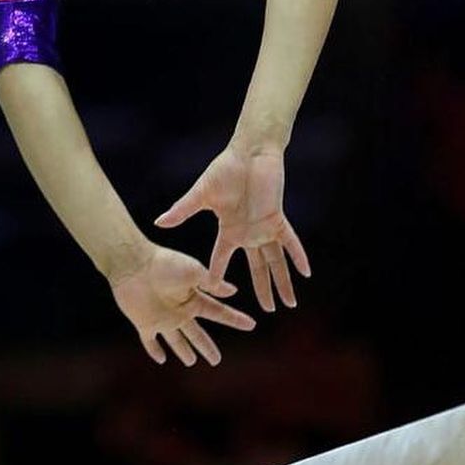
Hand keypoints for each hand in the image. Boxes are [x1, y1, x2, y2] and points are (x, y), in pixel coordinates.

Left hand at [109, 243, 254, 366]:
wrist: (134, 263)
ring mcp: (162, 318)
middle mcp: (179, 311)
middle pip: (197, 334)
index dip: (235, 320)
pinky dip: (155, 350)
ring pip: (176, 340)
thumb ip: (212, 283)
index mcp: (193, 298)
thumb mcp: (193, 271)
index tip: (251, 325)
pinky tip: (161, 359)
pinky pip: (150, 341)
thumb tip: (234, 291)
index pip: (218, 312)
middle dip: (207, 347)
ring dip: (184, 351)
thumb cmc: (165, 263)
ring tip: (192, 362)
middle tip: (217, 361)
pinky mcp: (144, 322)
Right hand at [155, 143, 310, 311]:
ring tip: (289, 304)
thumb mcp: (201, 194)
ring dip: (282, 282)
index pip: (221, 258)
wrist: (248, 152)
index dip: (218, 275)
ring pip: (276, 261)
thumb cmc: (224, 170)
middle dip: (262, 290)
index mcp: (228, 230)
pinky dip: (298, 256)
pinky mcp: (277, 218)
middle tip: (268, 312)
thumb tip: (158, 222)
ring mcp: (264, 227)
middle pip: (257, 268)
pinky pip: (291, 242)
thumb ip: (182, 210)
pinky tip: (306, 272)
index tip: (214, 294)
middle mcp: (248, 233)